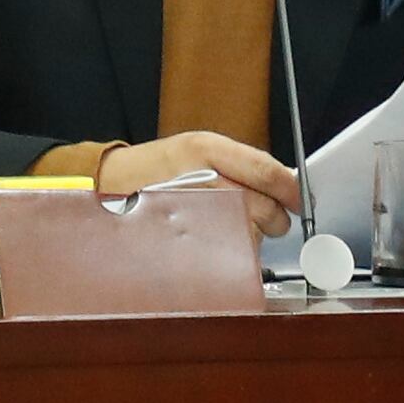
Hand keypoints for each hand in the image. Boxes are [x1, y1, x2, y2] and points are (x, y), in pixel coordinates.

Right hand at [98, 131, 301, 237]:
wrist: (105, 188)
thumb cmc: (152, 172)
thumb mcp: (193, 151)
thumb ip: (237, 163)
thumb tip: (281, 182)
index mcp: (206, 149)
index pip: (267, 170)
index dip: (290, 189)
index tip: (298, 199)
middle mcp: (203, 177)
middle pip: (264, 207)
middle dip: (273, 219)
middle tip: (270, 221)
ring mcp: (196, 212)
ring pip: (249, 233)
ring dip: (250, 236)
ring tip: (227, 229)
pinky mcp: (187, 242)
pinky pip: (227, 253)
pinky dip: (231, 253)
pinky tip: (215, 244)